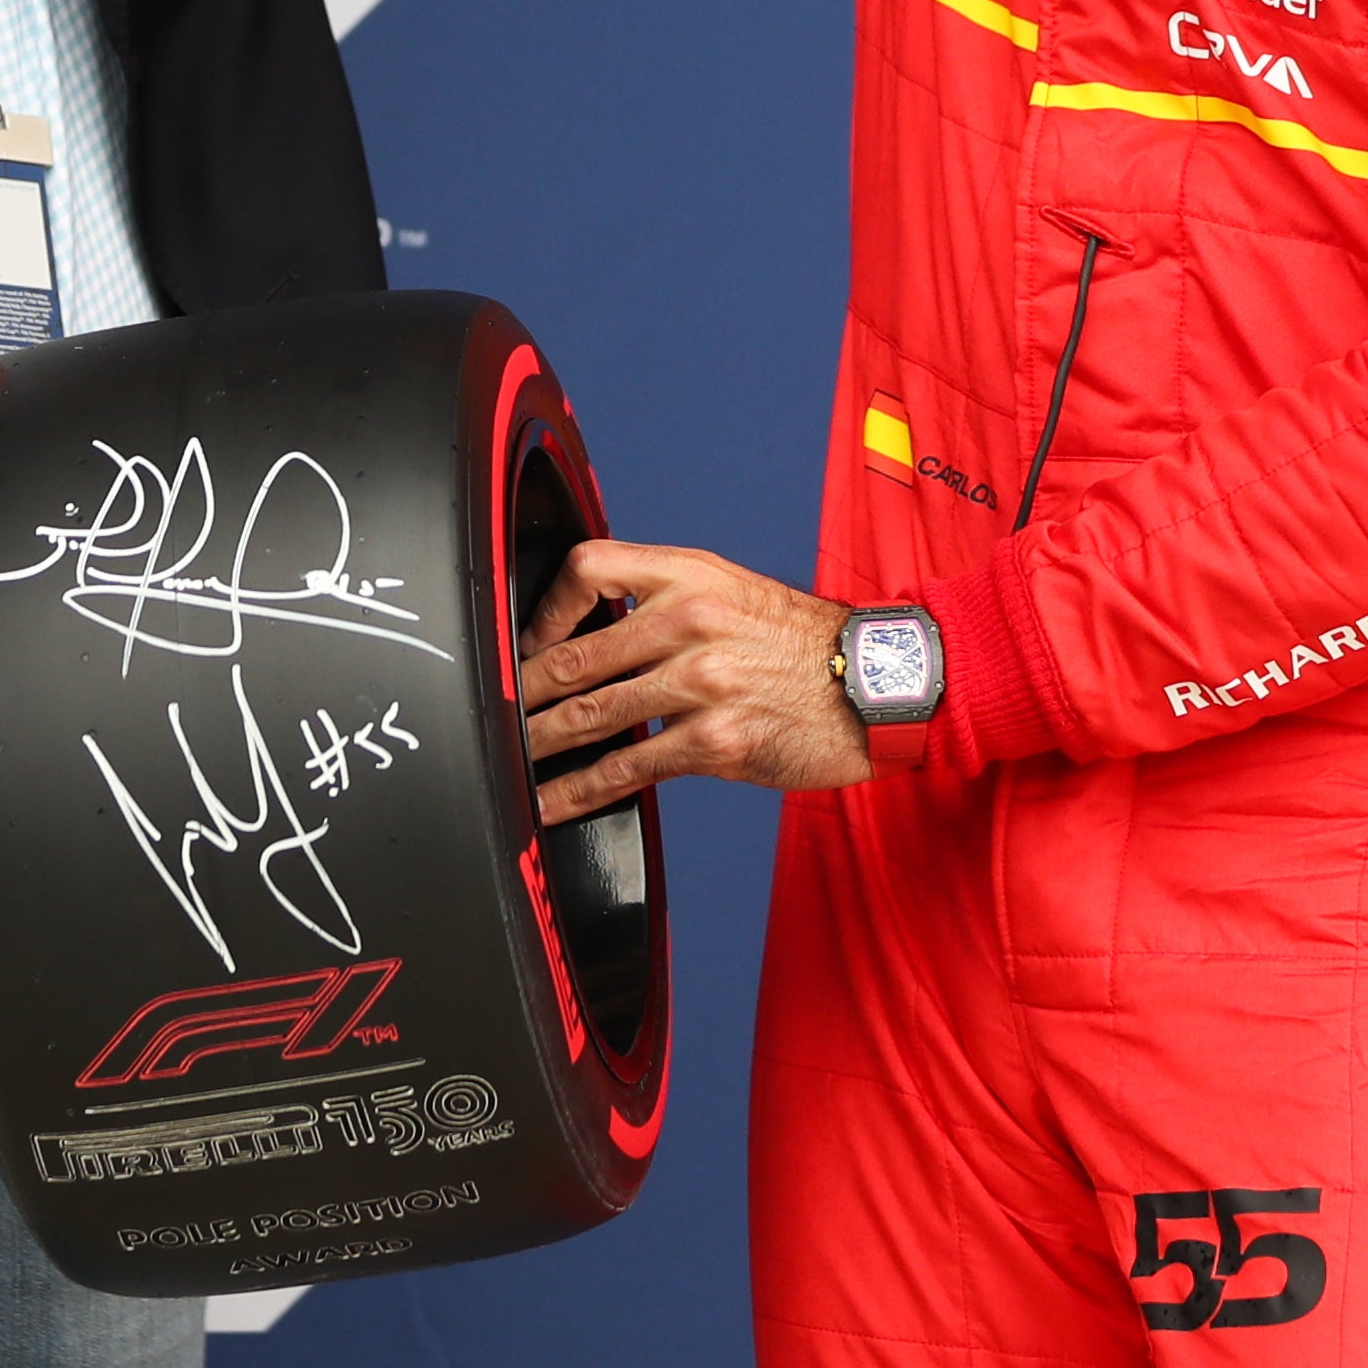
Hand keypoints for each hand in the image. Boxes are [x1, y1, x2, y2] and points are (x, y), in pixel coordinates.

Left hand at [514, 537, 875, 818]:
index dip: (546, 606)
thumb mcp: (735, 591)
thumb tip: (597, 627)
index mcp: (691, 574)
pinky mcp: (716, 741)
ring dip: (539, 742)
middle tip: (492, 709)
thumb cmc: (803, 644)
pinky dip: (580, 790)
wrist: (875, 686)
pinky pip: (629, 767)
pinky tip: (554, 800)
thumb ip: (668, 599)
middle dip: (522, 690)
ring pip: (593, 714)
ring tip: (508, 758)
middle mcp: (692, 621)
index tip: (528, 639)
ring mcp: (703, 682)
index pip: (590, 566)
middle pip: (578, 653)